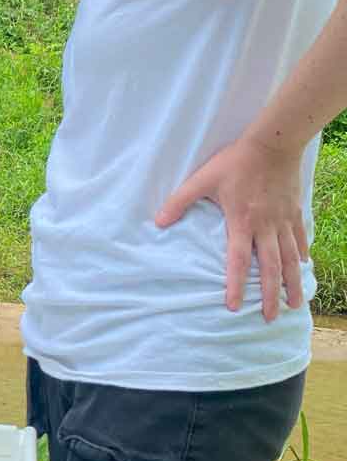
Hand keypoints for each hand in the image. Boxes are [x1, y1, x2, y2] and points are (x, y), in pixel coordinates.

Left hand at [155, 137, 307, 319]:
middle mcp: (265, 226)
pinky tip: (302, 267)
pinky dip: (301, 254)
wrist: (273, 141)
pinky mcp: (294, 211)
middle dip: (271, 295)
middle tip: (271, 318)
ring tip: (294, 305)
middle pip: (270, 267)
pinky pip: (299, 238)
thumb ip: (180, 201)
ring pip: (290, 258)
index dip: (236, 285)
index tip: (235, 306)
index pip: (238, 261)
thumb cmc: (235, 161)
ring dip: (292, 283)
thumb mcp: (203, 178)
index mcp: (242, 221)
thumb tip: (158, 222)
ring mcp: (282, 220)